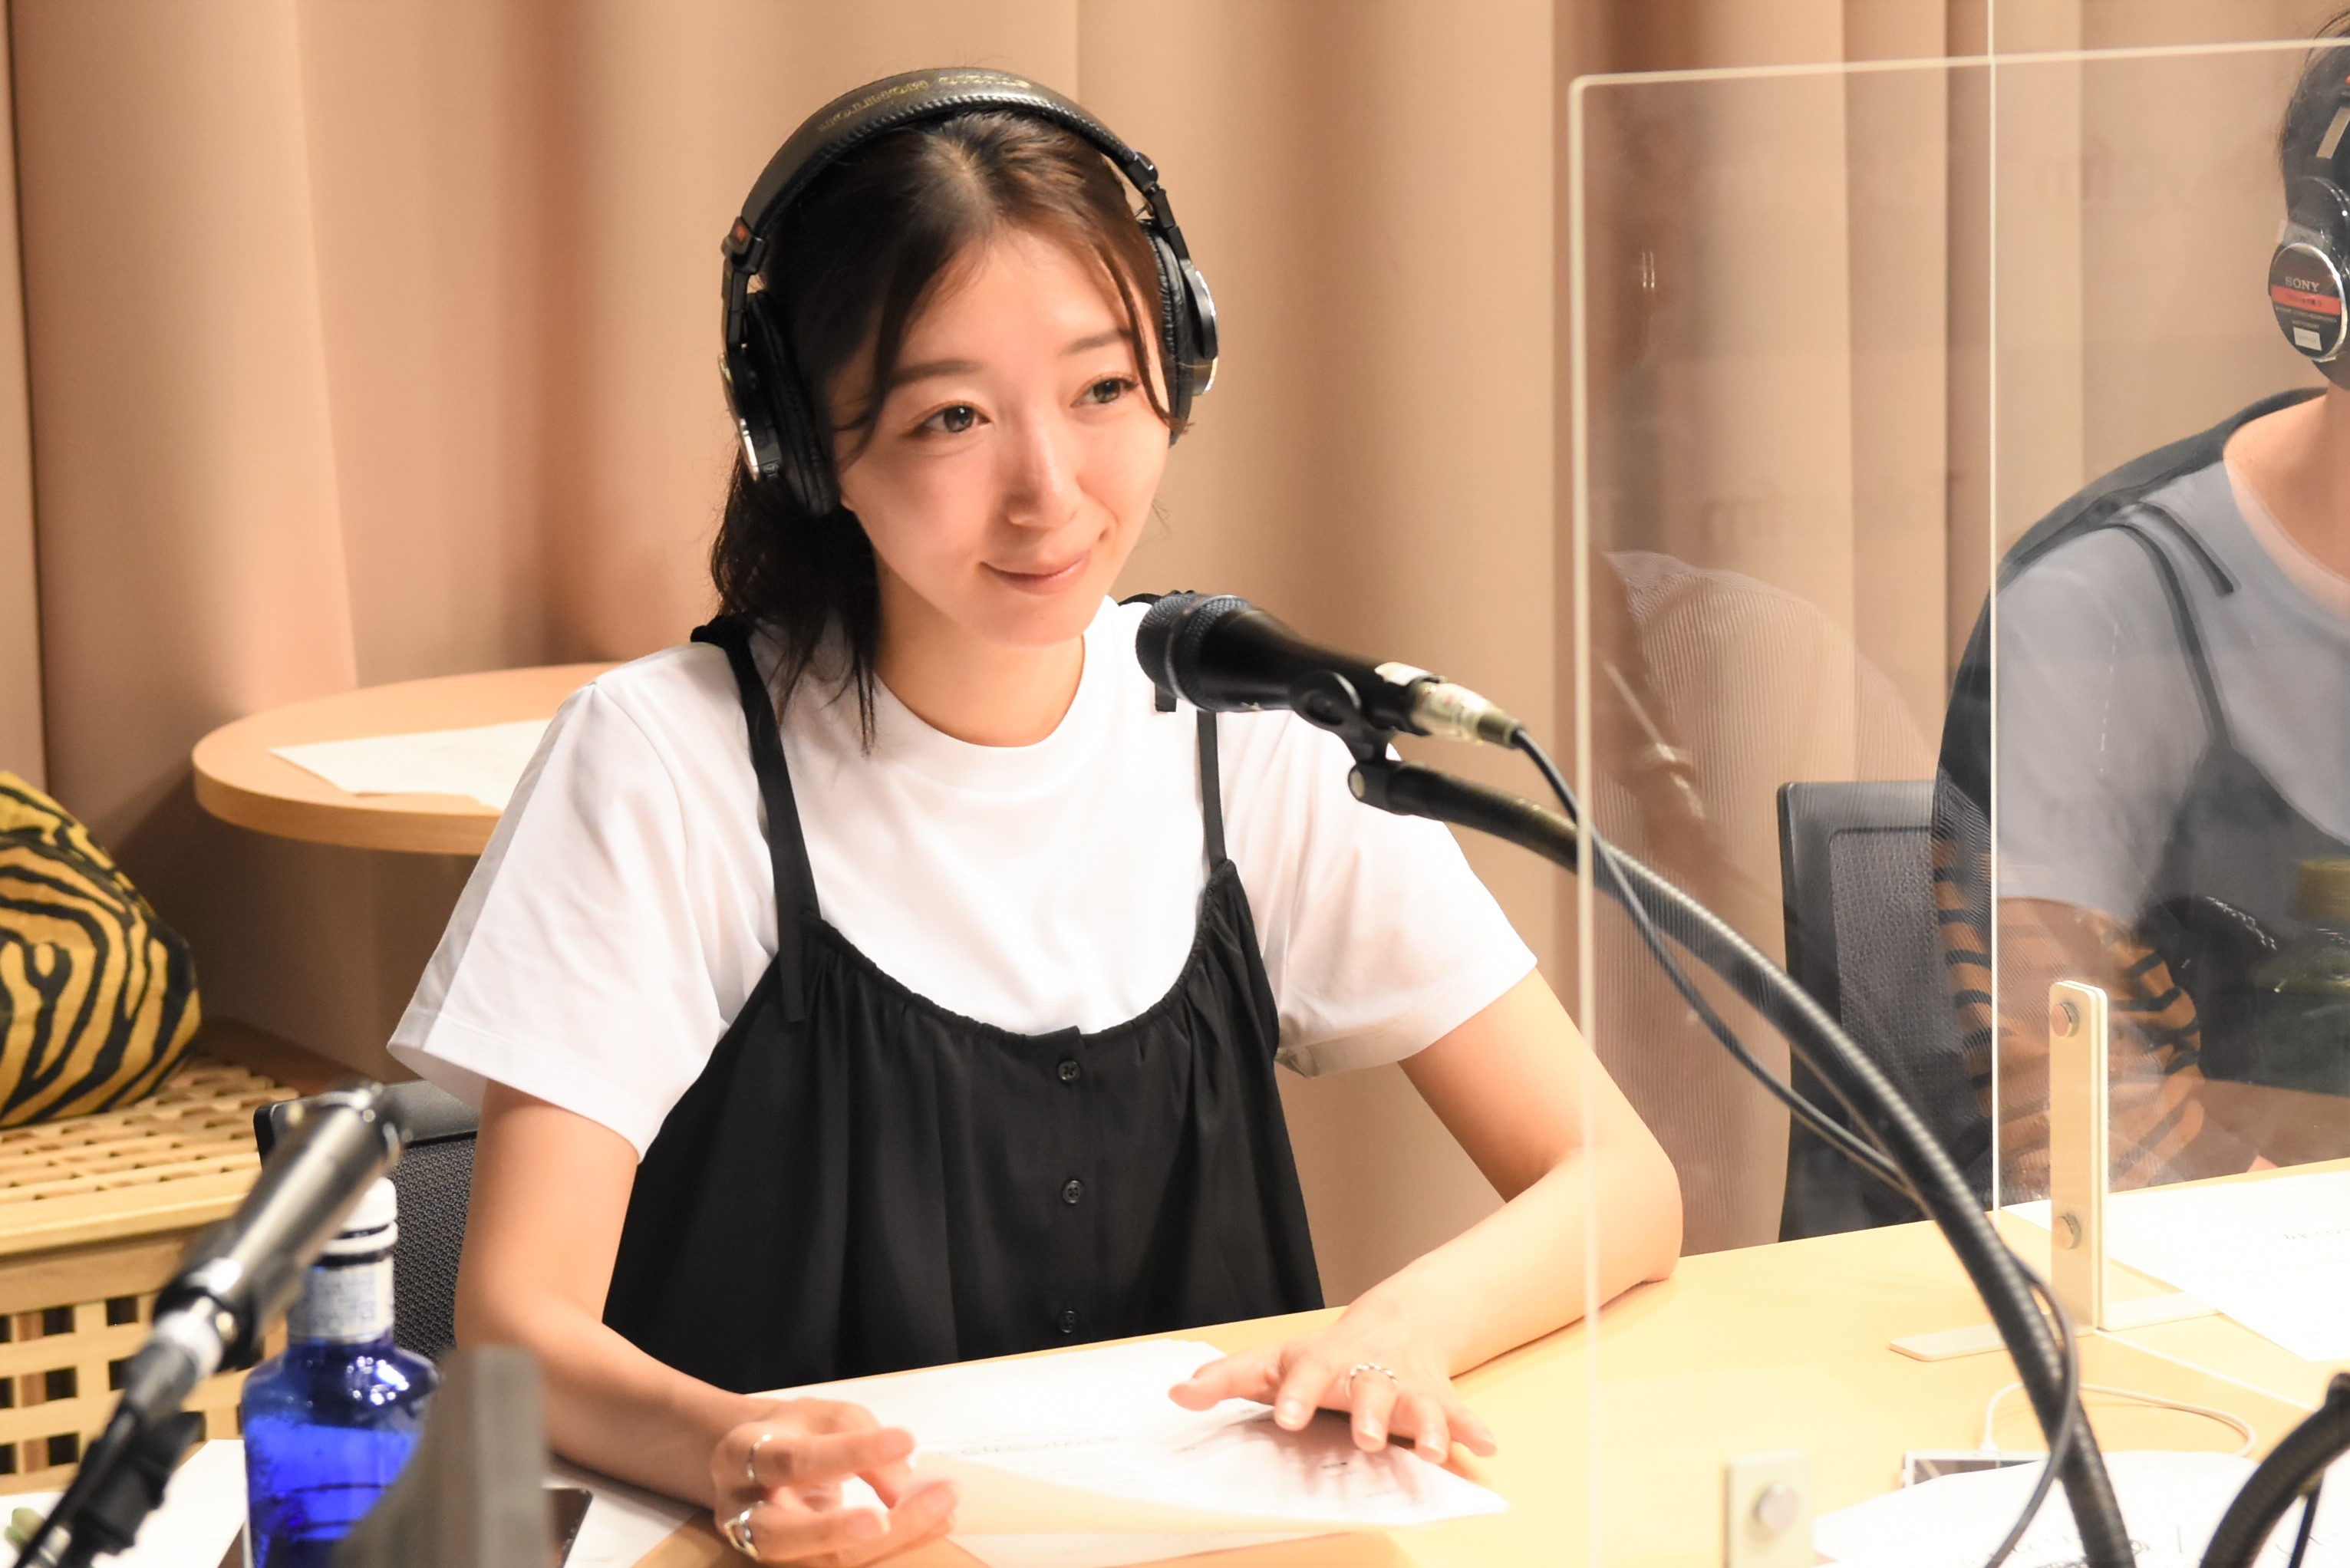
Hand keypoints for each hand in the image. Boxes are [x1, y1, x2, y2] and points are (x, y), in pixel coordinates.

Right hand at [710, 1399, 955, 1564]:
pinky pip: (848, 1565)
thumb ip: (857, 1437)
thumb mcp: (820, 1415)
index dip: (849, 1453)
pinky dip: (897, 1546)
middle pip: (786, 1534)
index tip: (907, 1439)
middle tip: (887, 1516)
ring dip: (889, 1539)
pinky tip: (937, 1522)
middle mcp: (743, 1513)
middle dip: (838, 1529)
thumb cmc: (793, 1433)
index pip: (793, 1460)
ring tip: (943, 1509)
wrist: (755, 1465)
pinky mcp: (796, 1566)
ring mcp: (765, 1551)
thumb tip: (899, 1485)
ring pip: (823, 1562)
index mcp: (741, 1457)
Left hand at [1165, 1295, 1497, 1461]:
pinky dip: (1472, 1428)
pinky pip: (1459, 1413)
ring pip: (1418, 1403)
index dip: (1297, 1396)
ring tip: (1430, 1450)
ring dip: (1426, 1426)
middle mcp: (1368, 1371)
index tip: (1287, 1418)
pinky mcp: (1438, 1398)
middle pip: (1370, 1389)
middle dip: (1370, 1413)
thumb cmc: (1324, 1354)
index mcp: (1325, 1362)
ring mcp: (1406, 1385)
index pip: (1307, 1375)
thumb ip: (1226, 1380)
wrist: (1396, 1322)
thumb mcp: (1275, 1362)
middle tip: (1365, 1438)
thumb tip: (1175, 1394)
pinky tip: (1485, 1446)